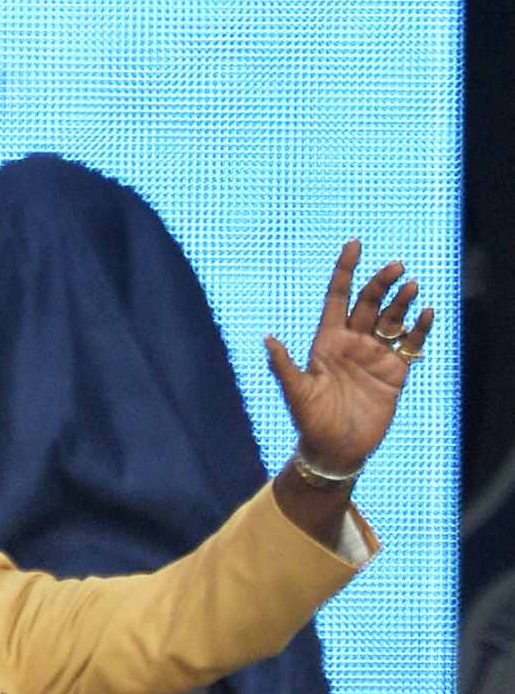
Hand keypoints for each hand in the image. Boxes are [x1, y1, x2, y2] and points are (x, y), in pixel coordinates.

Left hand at [264, 240, 434, 475]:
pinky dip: (419, 329)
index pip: (337, 297)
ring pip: (391, 319)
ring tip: (411, 286)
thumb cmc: (310, 422)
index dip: (345, 270)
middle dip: (381, 283)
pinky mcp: (395, 372)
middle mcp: (352, 343)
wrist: (336, 449)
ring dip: (401, 302)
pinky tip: (426, 314)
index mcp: (326, 341)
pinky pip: (410, 344)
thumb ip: (284, 366)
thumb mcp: (296, 393)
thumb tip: (267, 338)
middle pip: (368, 303)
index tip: (354, 244)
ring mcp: (374, 355)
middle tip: (396, 267)